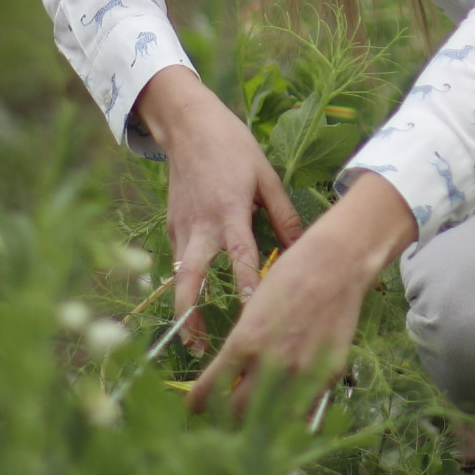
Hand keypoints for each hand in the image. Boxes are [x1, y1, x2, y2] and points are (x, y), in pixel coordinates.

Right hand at [133, 64, 301, 352]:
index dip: (248, 287)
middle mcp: (201, 224)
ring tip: (195, 342)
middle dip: (192, 314)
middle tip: (200, 349)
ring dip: (185, 308)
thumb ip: (284, 215)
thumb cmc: (233, 148)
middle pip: (190, 277)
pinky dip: (185, 285)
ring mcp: (181, 227)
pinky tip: (196, 305)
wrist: (189, 125)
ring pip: (179, 275)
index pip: (240, 257)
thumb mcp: (266, 176)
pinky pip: (178, 261)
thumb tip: (304, 249)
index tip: (255, 316)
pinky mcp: (171, 227)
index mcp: (230, 210)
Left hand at [187, 172, 414, 419]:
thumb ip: (243, 347)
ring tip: (251, 420)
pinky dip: (290, 415)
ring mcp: (301, 373)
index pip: (210, 389)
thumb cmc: (290, 276)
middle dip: (225, 417)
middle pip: (237, 412)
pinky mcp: (326, 375)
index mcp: (244, 343)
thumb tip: (230, 375)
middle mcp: (270, 364)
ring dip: (257, 421)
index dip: (198, 403)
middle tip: (222, 415)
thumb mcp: (254, 311)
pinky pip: (303, 409)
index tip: (195, 407)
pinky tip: (284, 414)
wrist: (336, 265)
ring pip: (270, 418)